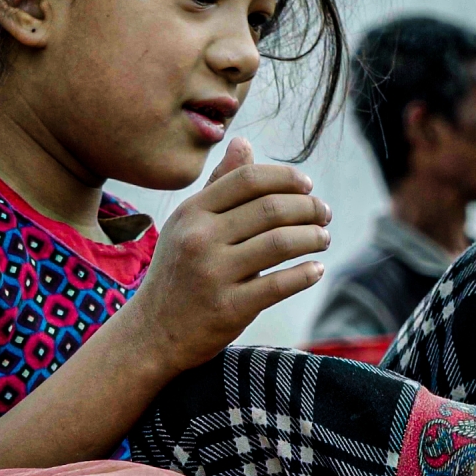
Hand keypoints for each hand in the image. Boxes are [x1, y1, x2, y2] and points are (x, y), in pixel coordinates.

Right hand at [119, 137, 330, 373]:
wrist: (151, 333)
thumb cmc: (177, 272)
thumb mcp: (187, 224)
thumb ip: (219, 186)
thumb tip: (243, 142)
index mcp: (192, 212)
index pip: (249, 179)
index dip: (287, 177)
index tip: (308, 186)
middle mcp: (200, 238)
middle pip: (271, 208)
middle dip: (309, 207)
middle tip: (324, 213)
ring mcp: (213, 273)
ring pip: (281, 242)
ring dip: (313, 237)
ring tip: (324, 237)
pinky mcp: (228, 308)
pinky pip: (279, 284)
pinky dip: (305, 274)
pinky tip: (315, 270)